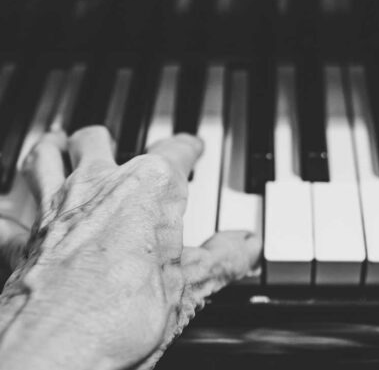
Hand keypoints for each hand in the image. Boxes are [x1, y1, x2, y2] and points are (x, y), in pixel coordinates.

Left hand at [0, 126, 260, 369]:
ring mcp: (54, 208)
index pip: (175, 152)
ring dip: (55, 150)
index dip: (188, 148)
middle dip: (108, 139)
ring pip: (47, 157)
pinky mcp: (21, 239)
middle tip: (120, 145)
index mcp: (149, 188)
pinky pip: (9, 214)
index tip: (193, 147)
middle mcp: (98, 186)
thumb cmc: (119, 318)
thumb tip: (245, 245)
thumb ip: (221, 260)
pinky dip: (11, 211)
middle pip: (97, 140)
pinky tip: (11, 214)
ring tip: (61, 146)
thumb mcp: (188, 289)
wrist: (52, 354)